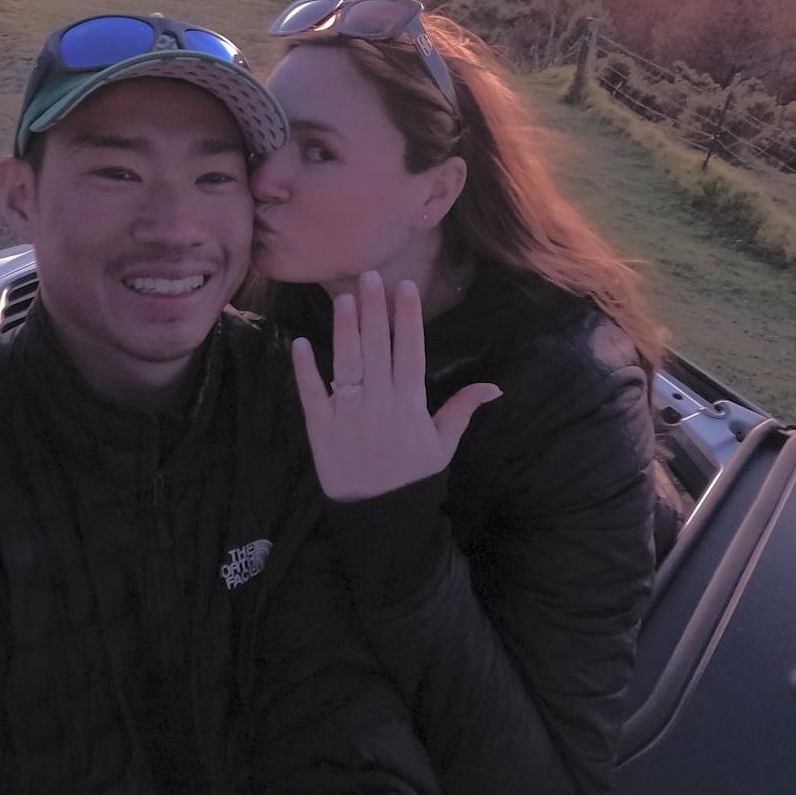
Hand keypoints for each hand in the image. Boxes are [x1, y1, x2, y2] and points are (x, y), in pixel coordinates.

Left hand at [292, 271, 501, 500]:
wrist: (380, 518)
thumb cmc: (413, 476)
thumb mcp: (443, 445)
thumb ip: (462, 409)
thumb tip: (495, 386)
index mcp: (410, 406)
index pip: (410, 353)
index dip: (407, 319)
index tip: (404, 287)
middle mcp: (380, 405)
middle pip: (376, 350)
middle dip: (373, 311)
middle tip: (368, 276)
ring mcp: (349, 417)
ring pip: (346, 366)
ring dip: (344, 331)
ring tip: (342, 299)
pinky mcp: (321, 431)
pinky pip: (312, 396)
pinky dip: (306, 371)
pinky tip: (301, 343)